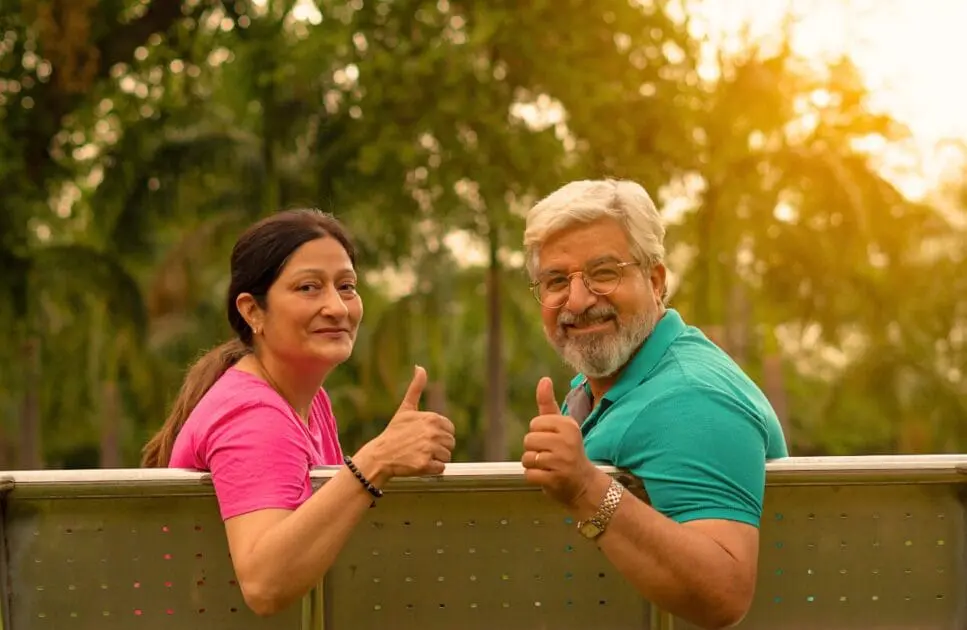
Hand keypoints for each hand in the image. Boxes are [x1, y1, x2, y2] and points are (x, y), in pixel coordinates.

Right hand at [356, 365, 455, 479]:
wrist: (380, 455)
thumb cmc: (394, 432)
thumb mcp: (406, 409)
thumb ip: (416, 388)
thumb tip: (420, 367)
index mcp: (432, 418)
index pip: (450, 430)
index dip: (439, 435)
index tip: (425, 436)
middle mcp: (432, 433)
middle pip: (450, 444)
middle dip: (438, 447)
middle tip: (421, 447)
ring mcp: (428, 449)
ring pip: (447, 457)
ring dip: (435, 459)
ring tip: (419, 455)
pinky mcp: (424, 465)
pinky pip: (440, 469)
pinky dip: (432, 469)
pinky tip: (418, 464)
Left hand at [521, 377, 598, 507]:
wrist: (585, 485)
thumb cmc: (568, 452)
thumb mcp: (561, 427)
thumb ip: (548, 404)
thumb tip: (544, 379)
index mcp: (569, 425)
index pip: (535, 424)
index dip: (539, 434)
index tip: (554, 441)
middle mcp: (567, 441)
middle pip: (528, 440)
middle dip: (534, 450)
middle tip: (552, 456)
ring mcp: (562, 461)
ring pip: (527, 457)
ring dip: (534, 465)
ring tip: (550, 466)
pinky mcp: (556, 478)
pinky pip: (529, 474)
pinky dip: (534, 478)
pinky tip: (548, 477)